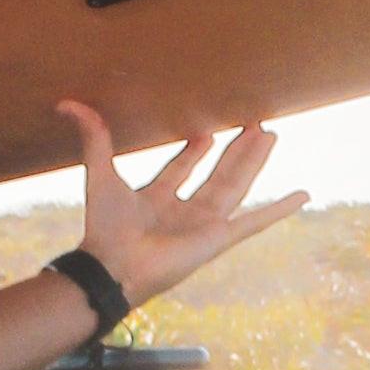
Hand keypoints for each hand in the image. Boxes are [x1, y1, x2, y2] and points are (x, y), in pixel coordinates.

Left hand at [60, 101, 307, 306]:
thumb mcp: (101, 174)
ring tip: (272, 134)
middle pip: (217, 172)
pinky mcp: (220, 237)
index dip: (192, 150)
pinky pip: (256, 221)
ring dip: (255, 161)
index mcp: (158, 199)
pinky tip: (302, 195)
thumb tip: (68, 105)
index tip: (206, 130)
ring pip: (237, 185)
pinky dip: (279, 209)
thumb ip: (94, 139)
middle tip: (254, 123)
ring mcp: (205, 224)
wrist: (115, 264)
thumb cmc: (105, 228)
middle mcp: (185, 211)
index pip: (180, 168)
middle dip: (235, 148)